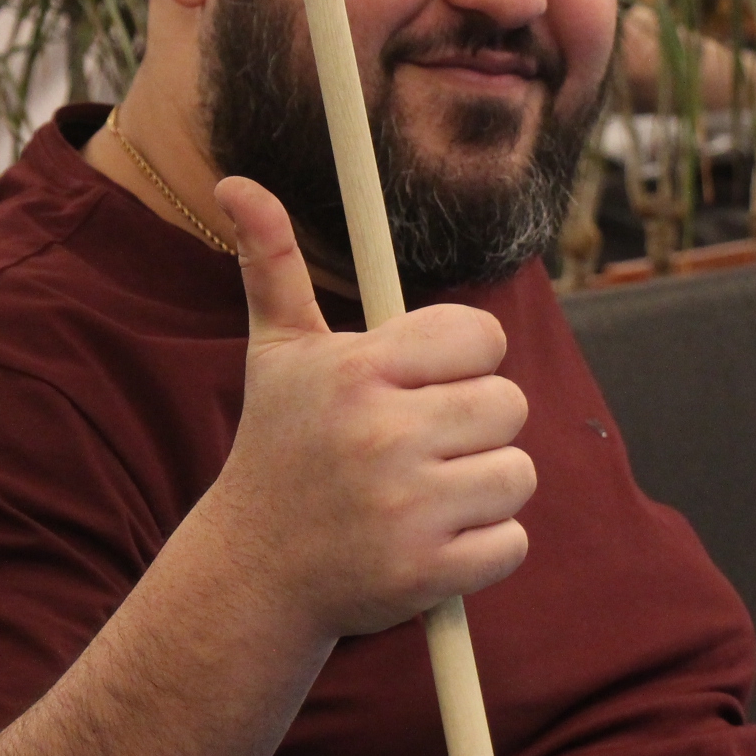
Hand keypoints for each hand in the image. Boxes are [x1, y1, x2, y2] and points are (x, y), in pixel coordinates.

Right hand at [197, 176, 534, 641]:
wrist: (253, 574)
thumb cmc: (278, 449)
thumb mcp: (274, 355)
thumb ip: (271, 264)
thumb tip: (237, 181)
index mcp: (356, 371)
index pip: (482, 336)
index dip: (462, 360)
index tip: (423, 385)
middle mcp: (382, 435)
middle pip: (509, 404)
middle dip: (474, 426)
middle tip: (420, 446)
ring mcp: (406, 509)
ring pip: (518, 474)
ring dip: (484, 488)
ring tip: (425, 494)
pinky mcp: (427, 574)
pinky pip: (512, 542)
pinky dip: (484, 548)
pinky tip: (431, 542)